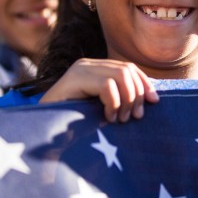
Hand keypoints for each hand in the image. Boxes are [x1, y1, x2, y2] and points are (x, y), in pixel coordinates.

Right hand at [40, 58, 159, 122]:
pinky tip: (108, 117)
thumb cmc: (73, 125)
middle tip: (135, 117)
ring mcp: (80, 69)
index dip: (144, 83)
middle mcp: (87, 64)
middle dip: (137, 95)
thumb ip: (120, 100)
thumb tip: (151, 98)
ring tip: (120, 119)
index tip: (154, 102)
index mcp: (95, 69)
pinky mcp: (74, 79)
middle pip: (127, 71)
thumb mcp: (102, 109)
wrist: (43, 133)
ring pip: (121, 76)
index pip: (129, 68)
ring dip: (127, 100)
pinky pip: (107, 86)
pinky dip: (113, 103)